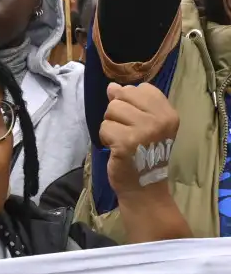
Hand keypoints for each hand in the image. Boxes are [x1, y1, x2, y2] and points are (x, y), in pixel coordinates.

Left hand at [102, 82, 178, 198]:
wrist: (144, 187)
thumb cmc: (144, 153)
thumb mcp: (143, 124)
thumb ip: (130, 103)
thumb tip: (112, 86)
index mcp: (168, 113)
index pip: (141, 88)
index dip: (130, 100)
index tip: (136, 120)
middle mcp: (160, 120)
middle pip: (121, 97)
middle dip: (116, 114)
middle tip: (127, 132)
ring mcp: (144, 131)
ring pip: (111, 111)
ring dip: (110, 126)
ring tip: (122, 140)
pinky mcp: (126, 142)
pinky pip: (104, 127)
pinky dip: (105, 139)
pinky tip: (116, 149)